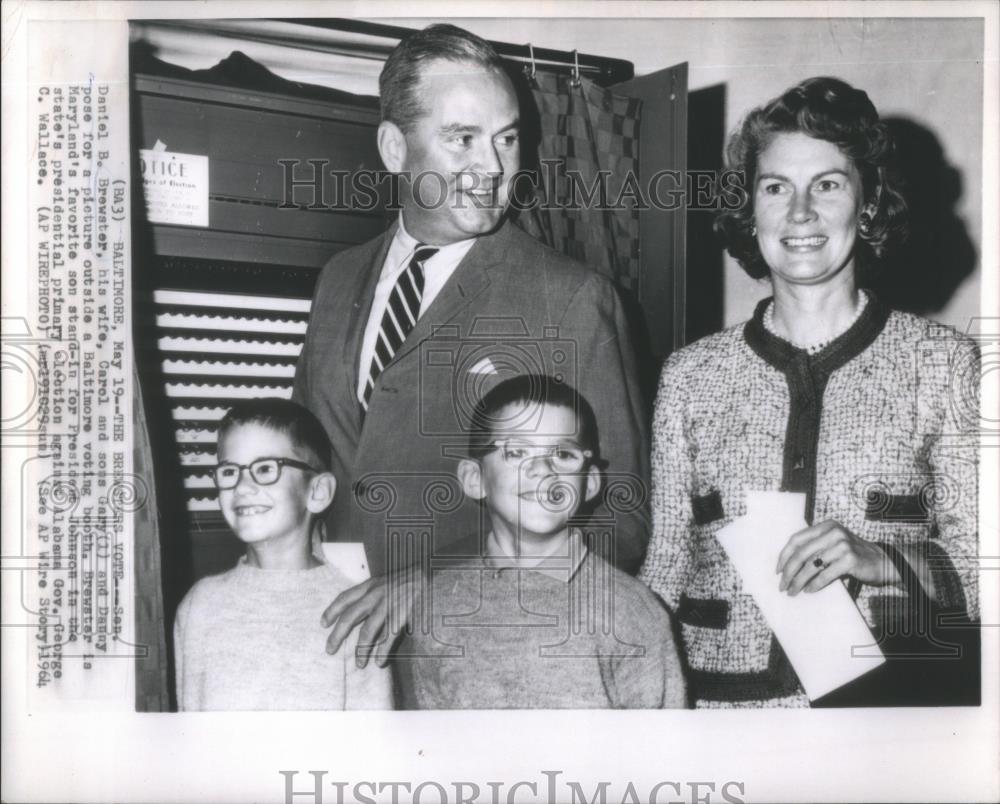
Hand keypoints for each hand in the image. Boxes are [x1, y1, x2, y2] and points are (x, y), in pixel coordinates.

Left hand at [320, 572, 416, 667]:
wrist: (429, 572)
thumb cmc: (407, 579)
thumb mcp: (385, 581)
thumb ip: (371, 593)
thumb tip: (356, 612)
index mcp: (370, 585)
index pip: (345, 597)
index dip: (332, 610)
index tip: (323, 624)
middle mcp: (376, 594)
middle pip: (350, 616)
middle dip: (338, 635)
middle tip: (329, 650)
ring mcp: (389, 603)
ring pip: (368, 629)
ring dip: (361, 649)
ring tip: (358, 664)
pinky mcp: (403, 613)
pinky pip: (390, 635)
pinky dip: (383, 650)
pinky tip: (379, 661)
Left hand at [775, 520, 900, 594]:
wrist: (884, 561)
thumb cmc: (854, 556)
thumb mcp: (834, 545)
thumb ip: (816, 548)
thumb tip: (788, 566)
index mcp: (825, 526)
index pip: (796, 539)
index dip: (784, 555)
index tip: (778, 570)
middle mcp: (833, 532)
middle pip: (801, 553)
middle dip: (789, 571)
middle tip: (782, 585)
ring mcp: (842, 545)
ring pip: (811, 565)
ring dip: (799, 581)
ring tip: (793, 591)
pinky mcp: (850, 559)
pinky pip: (825, 574)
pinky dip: (815, 584)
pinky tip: (809, 591)